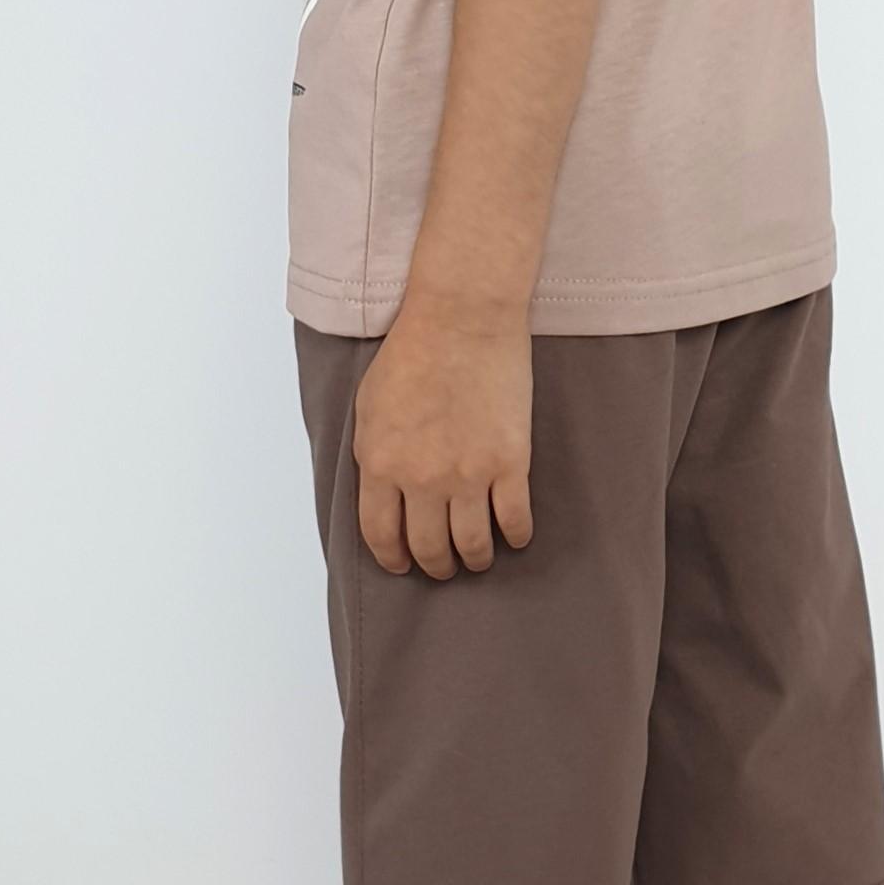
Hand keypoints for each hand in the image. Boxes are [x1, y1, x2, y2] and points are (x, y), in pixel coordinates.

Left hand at [352, 300, 536, 578]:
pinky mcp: (510, 463)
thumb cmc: (412, 352)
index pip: (382, 536)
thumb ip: (373, 456)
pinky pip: (514, 520)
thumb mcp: (368, 407)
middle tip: (443, 566)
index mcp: (381, 465)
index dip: (393, 558)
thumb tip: (382, 492)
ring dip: (474, 558)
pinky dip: (514, 536)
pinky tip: (514, 536)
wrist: (462, 318)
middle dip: (436, 565)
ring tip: (478, 557)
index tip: (402, 564)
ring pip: (472, 544)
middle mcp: (422, 479)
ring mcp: (469, 475)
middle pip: (429, 548)